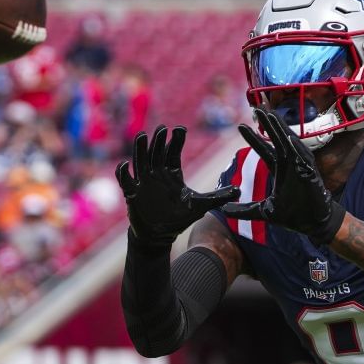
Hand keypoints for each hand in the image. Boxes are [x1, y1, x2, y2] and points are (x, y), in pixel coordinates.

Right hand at [114, 125, 235, 243]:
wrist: (160, 235)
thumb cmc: (179, 217)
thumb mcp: (200, 206)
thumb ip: (219, 197)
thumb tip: (240, 191)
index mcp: (172, 173)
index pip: (173, 152)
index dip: (175, 140)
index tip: (180, 129)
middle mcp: (157, 174)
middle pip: (156, 153)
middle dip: (158, 140)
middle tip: (162, 129)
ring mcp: (144, 182)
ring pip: (141, 161)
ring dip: (141, 149)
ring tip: (143, 136)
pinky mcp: (133, 193)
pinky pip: (126, 180)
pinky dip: (124, 172)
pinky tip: (126, 164)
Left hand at [218, 108, 345, 245]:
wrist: (312, 225)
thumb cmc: (293, 216)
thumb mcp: (264, 212)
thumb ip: (245, 210)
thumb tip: (224, 211)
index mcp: (279, 169)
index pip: (264, 148)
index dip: (253, 137)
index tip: (240, 126)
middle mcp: (289, 164)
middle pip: (276, 138)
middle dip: (267, 124)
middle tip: (256, 108)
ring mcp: (300, 166)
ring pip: (289, 143)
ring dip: (281, 129)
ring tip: (271, 115)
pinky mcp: (310, 173)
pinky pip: (303, 158)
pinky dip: (296, 148)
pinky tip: (288, 137)